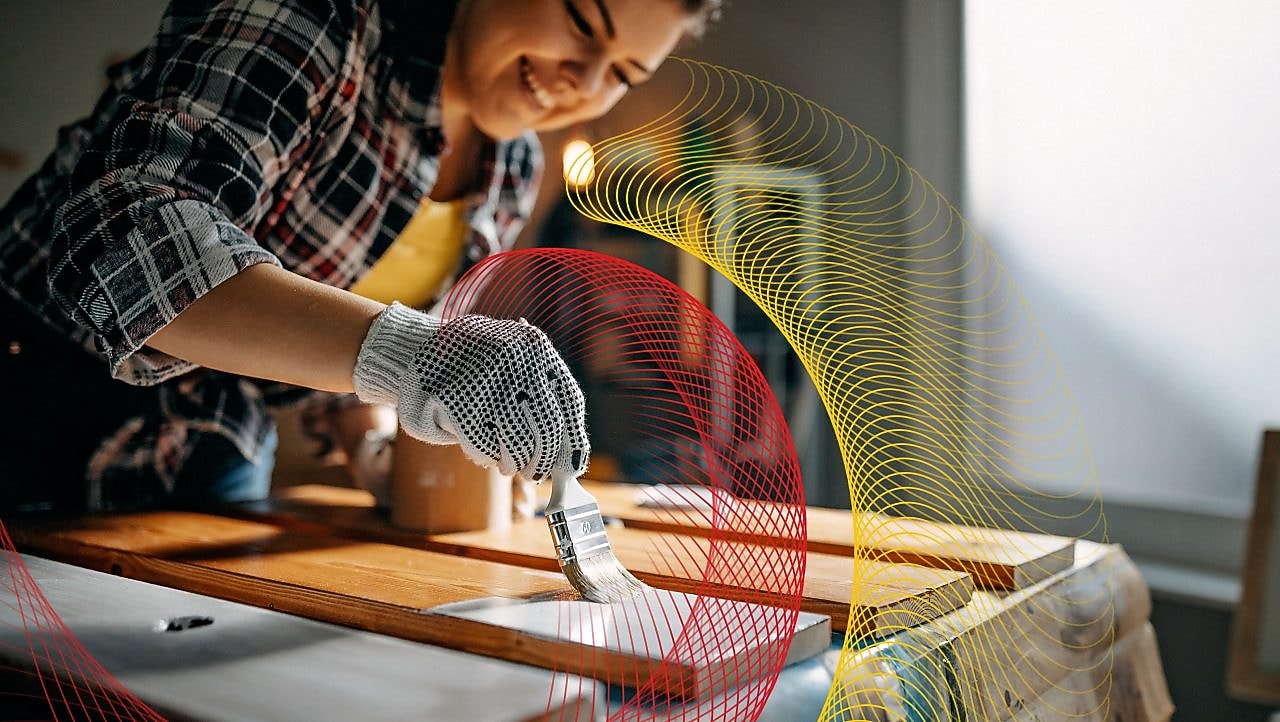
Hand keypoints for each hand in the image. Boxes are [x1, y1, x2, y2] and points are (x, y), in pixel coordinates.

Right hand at [352, 303, 588, 482]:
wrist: (415, 350)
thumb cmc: (474, 369)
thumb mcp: (514, 365)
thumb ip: (541, 398)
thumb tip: (569, 456)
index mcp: (536, 348)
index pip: (570, 402)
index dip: (575, 440)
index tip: (573, 467)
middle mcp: (516, 359)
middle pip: (547, 427)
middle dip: (544, 461)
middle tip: (536, 475)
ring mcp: (485, 378)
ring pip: (517, 442)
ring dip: (513, 464)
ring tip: (505, 465)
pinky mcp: (455, 400)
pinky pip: (484, 446)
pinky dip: (485, 457)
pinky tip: (482, 452)